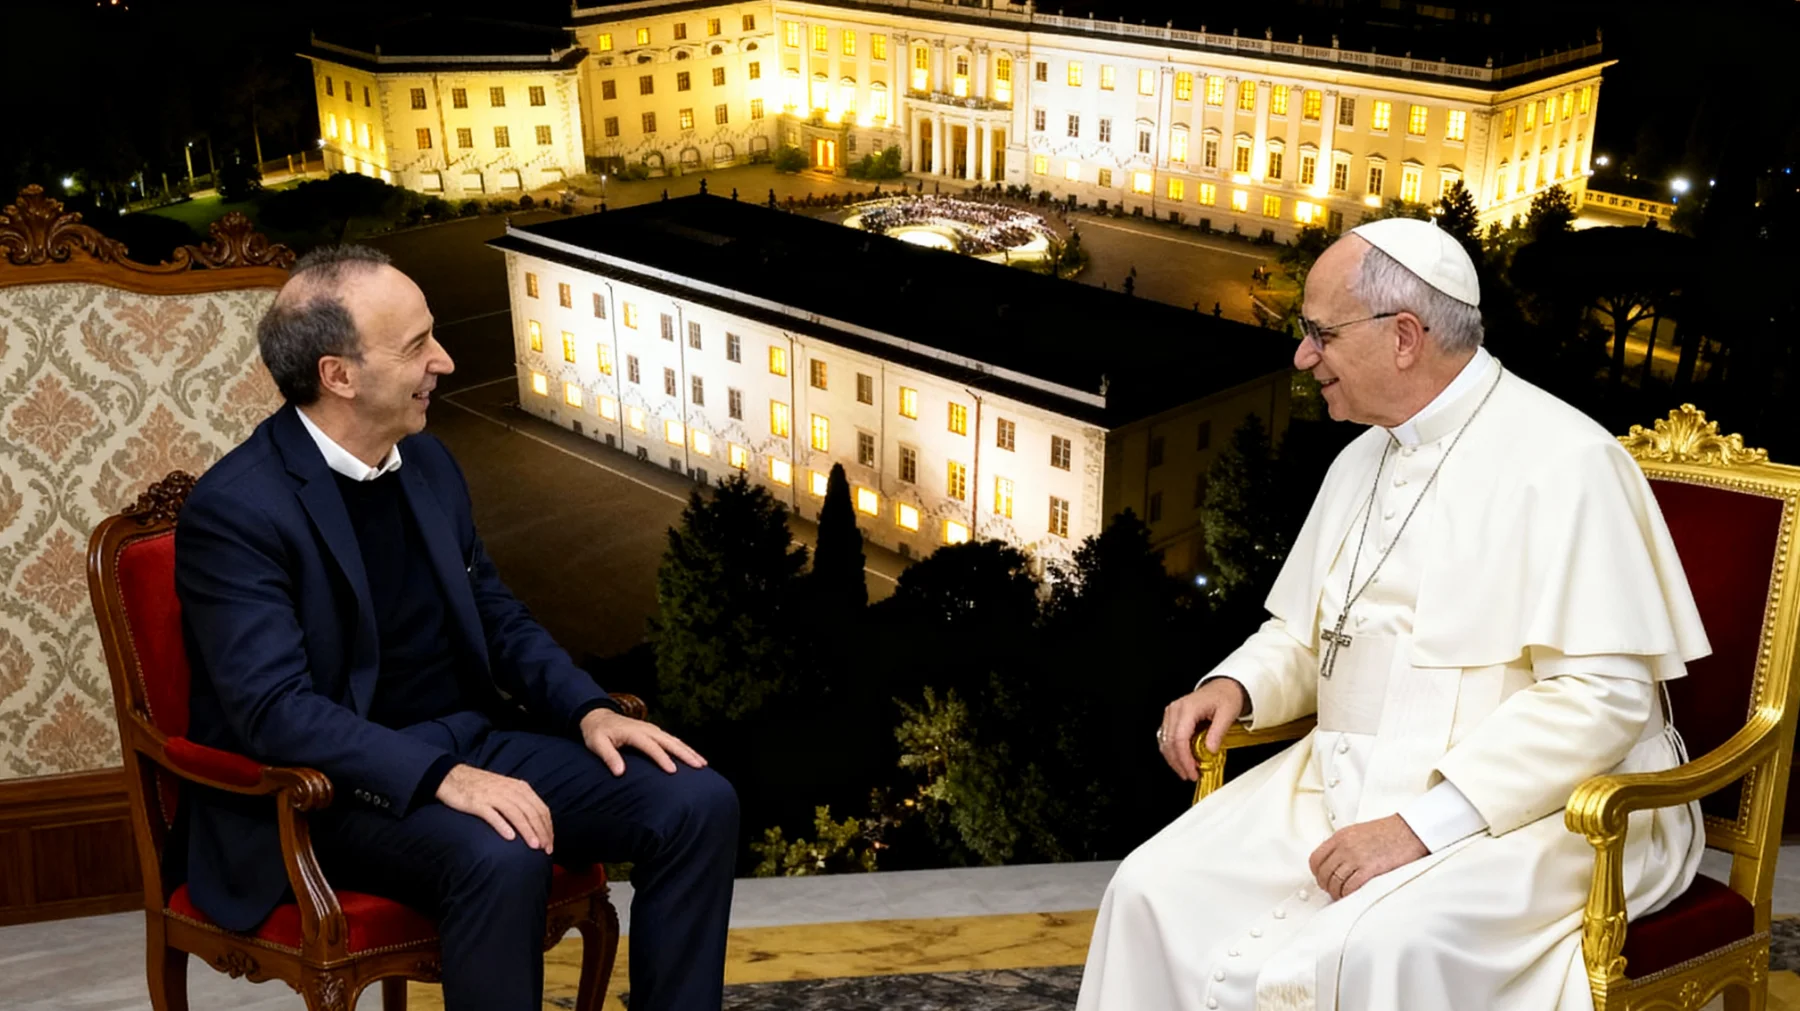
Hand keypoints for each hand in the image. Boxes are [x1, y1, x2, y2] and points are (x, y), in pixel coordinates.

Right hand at [435, 764, 553, 853]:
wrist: (453, 777)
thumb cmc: (482, 787)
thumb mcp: (507, 790)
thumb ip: (521, 803)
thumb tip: (537, 824)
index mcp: (520, 788)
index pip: (541, 809)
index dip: (548, 827)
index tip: (550, 843)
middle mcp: (510, 790)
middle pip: (531, 812)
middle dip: (541, 832)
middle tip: (546, 849)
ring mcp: (494, 796)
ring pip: (516, 814)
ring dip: (527, 830)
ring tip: (534, 845)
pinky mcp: (478, 803)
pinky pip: (493, 815)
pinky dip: (503, 826)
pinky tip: (510, 838)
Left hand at [580, 707, 706, 776]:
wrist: (598, 716)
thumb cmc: (597, 733)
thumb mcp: (597, 744)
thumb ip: (608, 757)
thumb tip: (620, 773)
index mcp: (634, 732)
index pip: (651, 747)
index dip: (662, 758)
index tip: (673, 771)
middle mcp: (647, 729)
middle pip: (669, 742)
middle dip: (685, 754)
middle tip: (699, 765)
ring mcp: (652, 729)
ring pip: (674, 740)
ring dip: (689, 751)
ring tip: (702, 763)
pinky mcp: (654, 732)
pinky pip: (672, 739)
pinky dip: (684, 748)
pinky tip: (692, 756)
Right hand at [1159, 679, 1246, 781]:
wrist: (1223, 687)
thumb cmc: (1225, 697)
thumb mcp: (1227, 714)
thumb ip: (1218, 732)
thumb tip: (1210, 750)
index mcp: (1188, 708)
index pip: (1179, 738)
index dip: (1184, 758)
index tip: (1192, 771)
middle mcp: (1175, 710)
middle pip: (1169, 742)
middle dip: (1178, 763)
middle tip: (1190, 775)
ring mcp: (1171, 713)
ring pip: (1164, 742)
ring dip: (1174, 759)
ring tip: (1187, 771)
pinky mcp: (1171, 718)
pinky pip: (1166, 738)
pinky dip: (1172, 752)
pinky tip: (1181, 760)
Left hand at [1308, 814, 1427, 899]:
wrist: (1410, 831)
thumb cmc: (1389, 832)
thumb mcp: (1358, 832)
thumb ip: (1344, 845)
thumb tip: (1335, 862)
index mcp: (1340, 837)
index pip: (1316, 859)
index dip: (1317, 873)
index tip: (1322, 879)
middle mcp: (1345, 847)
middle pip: (1323, 873)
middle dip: (1326, 885)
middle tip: (1333, 891)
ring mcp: (1356, 858)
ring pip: (1335, 882)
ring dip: (1337, 892)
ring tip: (1342, 896)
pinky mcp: (1369, 869)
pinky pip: (1350, 887)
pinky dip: (1348, 894)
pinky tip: (1351, 896)